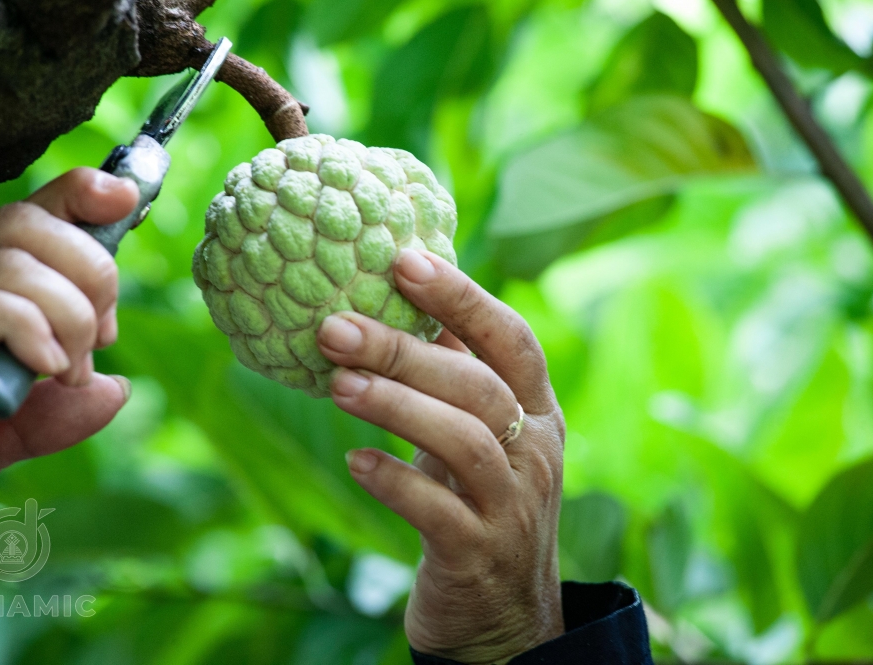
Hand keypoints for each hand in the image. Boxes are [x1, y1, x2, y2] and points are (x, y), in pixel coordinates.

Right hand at [0, 169, 137, 534]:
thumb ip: (52, 415)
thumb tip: (115, 388)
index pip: (21, 214)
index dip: (78, 196)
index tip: (124, 203)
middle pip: (26, 224)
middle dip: (90, 273)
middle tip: (98, 340)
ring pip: (9, 258)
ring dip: (68, 312)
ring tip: (68, 370)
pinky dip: (27, 326)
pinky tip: (43, 364)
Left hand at [317, 250, 565, 664]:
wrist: (504, 615)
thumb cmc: (477, 500)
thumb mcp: (477, 433)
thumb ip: (452, 372)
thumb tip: (397, 293)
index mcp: (538, 410)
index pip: (511, 339)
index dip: (462, 296)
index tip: (403, 259)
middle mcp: (536, 452)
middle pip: (478, 386)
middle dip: (404, 349)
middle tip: (334, 326)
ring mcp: (512, 506)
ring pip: (464, 441)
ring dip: (395, 406)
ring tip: (336, 384)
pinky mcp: (479, 554)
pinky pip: (437, 511)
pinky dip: (393, 481)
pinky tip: (355, 461)